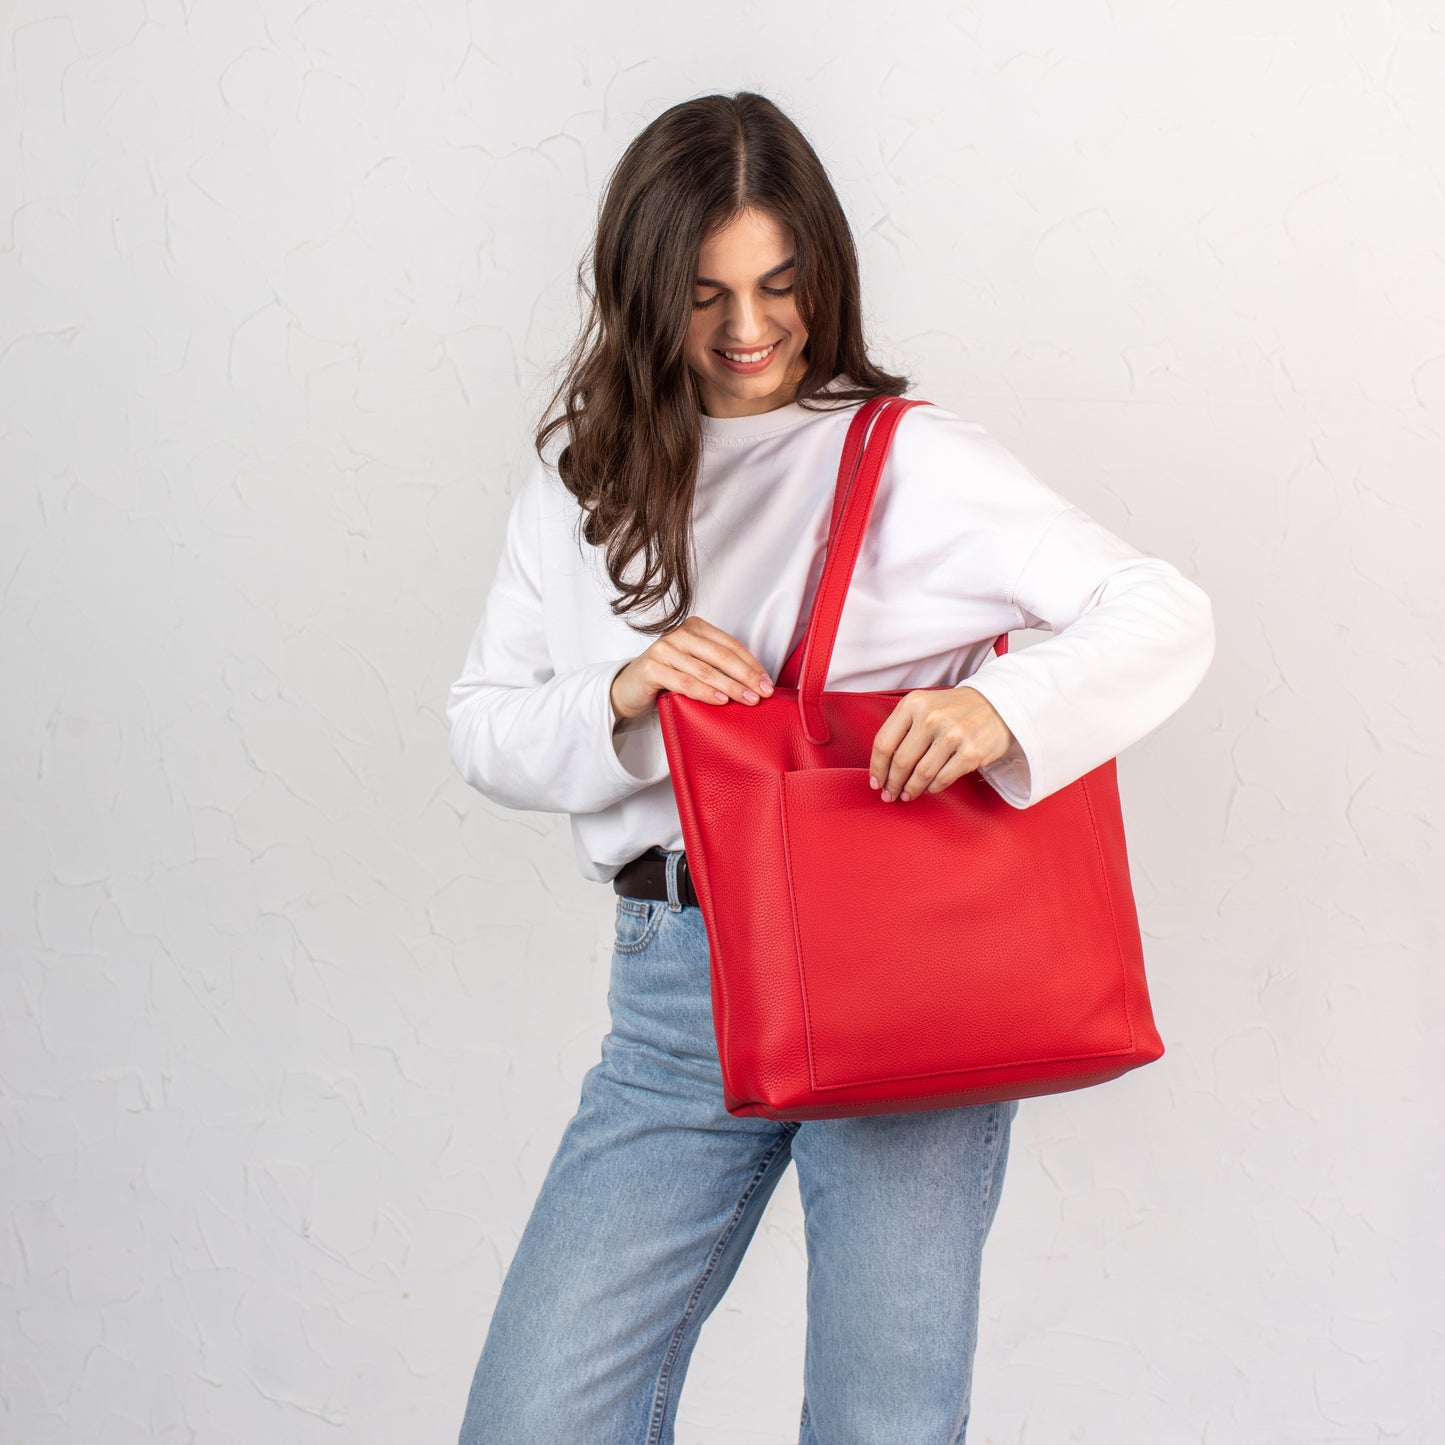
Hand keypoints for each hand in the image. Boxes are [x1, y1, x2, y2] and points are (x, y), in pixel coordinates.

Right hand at [609, 616, 773, 722]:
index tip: (767, 682)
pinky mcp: (652, 668)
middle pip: (721, 656)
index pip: (730, 645)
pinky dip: (705, 693)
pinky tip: (721, 701)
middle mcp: (679, 634)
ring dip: (730, 687)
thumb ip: (718, 666)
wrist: (629, 689)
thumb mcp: (695, 665)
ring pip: (705, 670)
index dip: (752, 664)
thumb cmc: (668, 677)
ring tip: (748, 699)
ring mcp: (664, 649)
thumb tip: (756, 682)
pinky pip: (685, 682)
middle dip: (746, 676)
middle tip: (763, 692)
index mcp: (695, 628)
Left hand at [869, 687, 1015, 801]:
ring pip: (921, 773)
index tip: (875, 782)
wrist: (997, 703)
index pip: (884, 743)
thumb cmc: (953, 709)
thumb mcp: (923, 706)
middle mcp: (931, 717)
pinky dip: (932, 788)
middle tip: (889, 795)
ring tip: (906, 795)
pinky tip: (928, 789)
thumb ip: (902, 728)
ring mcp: (952, 734)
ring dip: (910, 790)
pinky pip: (943, 779)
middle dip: (892, 783)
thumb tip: (882, 767)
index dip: (877, 768)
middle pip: (901, 761)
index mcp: (913, 704)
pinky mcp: (971, 752)